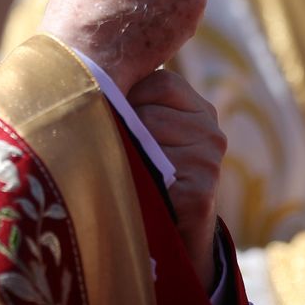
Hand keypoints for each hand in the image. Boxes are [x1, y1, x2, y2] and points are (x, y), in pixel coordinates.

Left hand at [128, 69, 225, 289]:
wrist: (172, 233)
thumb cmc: (149, 172)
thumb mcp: (150, 130)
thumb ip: (136, 101)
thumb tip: (93, 71)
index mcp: (201, 110)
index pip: (161, 82)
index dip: (131, 96)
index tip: (118, 117)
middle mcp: (212, 132)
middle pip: (149, 113)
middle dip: (123, 128)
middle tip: (117, 150)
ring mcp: (209, 162)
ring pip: (146, 140)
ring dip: (127, 156)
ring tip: (128, 172)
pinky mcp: (200, 192)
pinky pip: (152, 173)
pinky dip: (137, 181)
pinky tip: (139, 190)